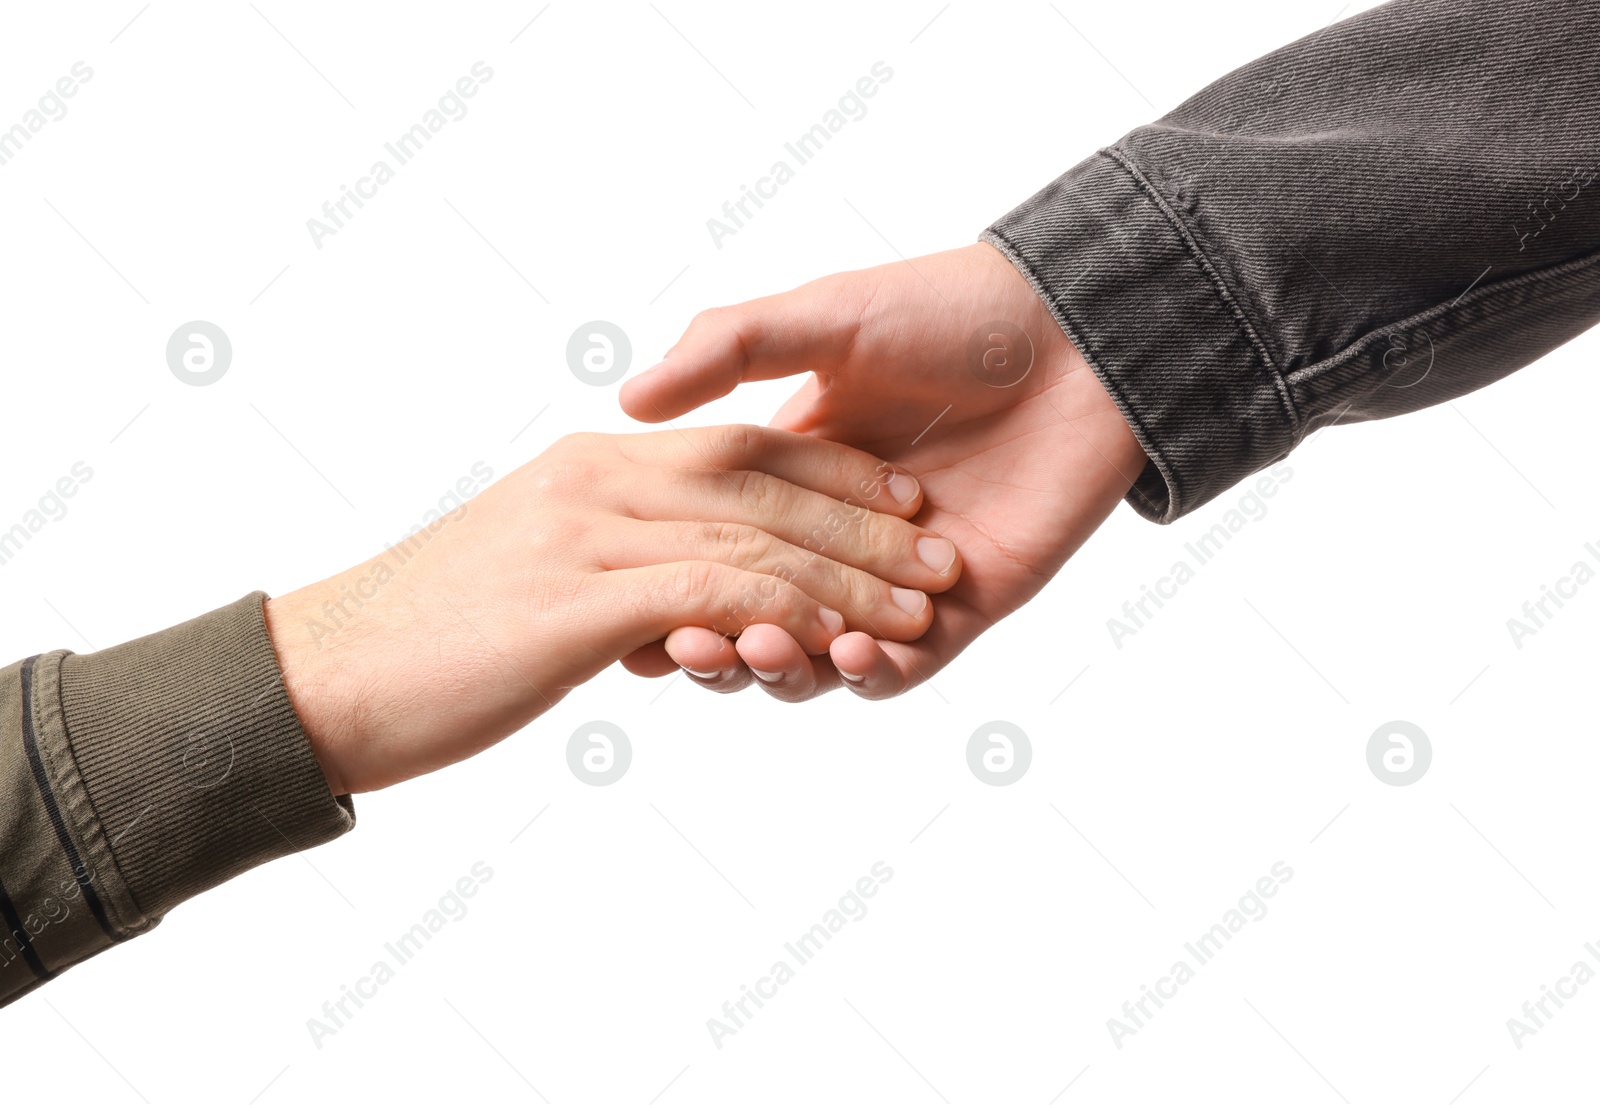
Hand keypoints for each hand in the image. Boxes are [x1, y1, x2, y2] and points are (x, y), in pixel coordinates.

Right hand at [263, 426, 959, 792]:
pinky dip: (788, 616)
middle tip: (939, 558)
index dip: (830, 475)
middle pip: (763, 486)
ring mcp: (588, 535)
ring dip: (846, 576)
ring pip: (753, 538)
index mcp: (593, 467)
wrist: (322, 676)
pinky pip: (716, 594)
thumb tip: (667, 603)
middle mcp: (598, 482)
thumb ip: (606, 561)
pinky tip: (841, 645)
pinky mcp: (579, 599)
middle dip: (863, 523)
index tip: (899, 503)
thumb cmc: (422, 637)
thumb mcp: (529, 579)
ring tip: (919, 609)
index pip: (737, 451)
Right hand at [619, 242, 1148, 700]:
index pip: (715, 548)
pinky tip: (844, 651)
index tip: (624, 597)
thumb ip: (727, 350)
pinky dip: (870, 670)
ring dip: (783, 666)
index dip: (668, 581)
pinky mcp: (967, 607)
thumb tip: (628, 396)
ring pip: (824, 655)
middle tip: (680, 649)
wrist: (1073, 333)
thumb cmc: (950, 311)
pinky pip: (908, 664)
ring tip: (755, 646)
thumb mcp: (821, 318)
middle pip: (759, 617)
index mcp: (794, 479)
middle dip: (717, 642)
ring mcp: (901, 580)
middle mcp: (841, 540)